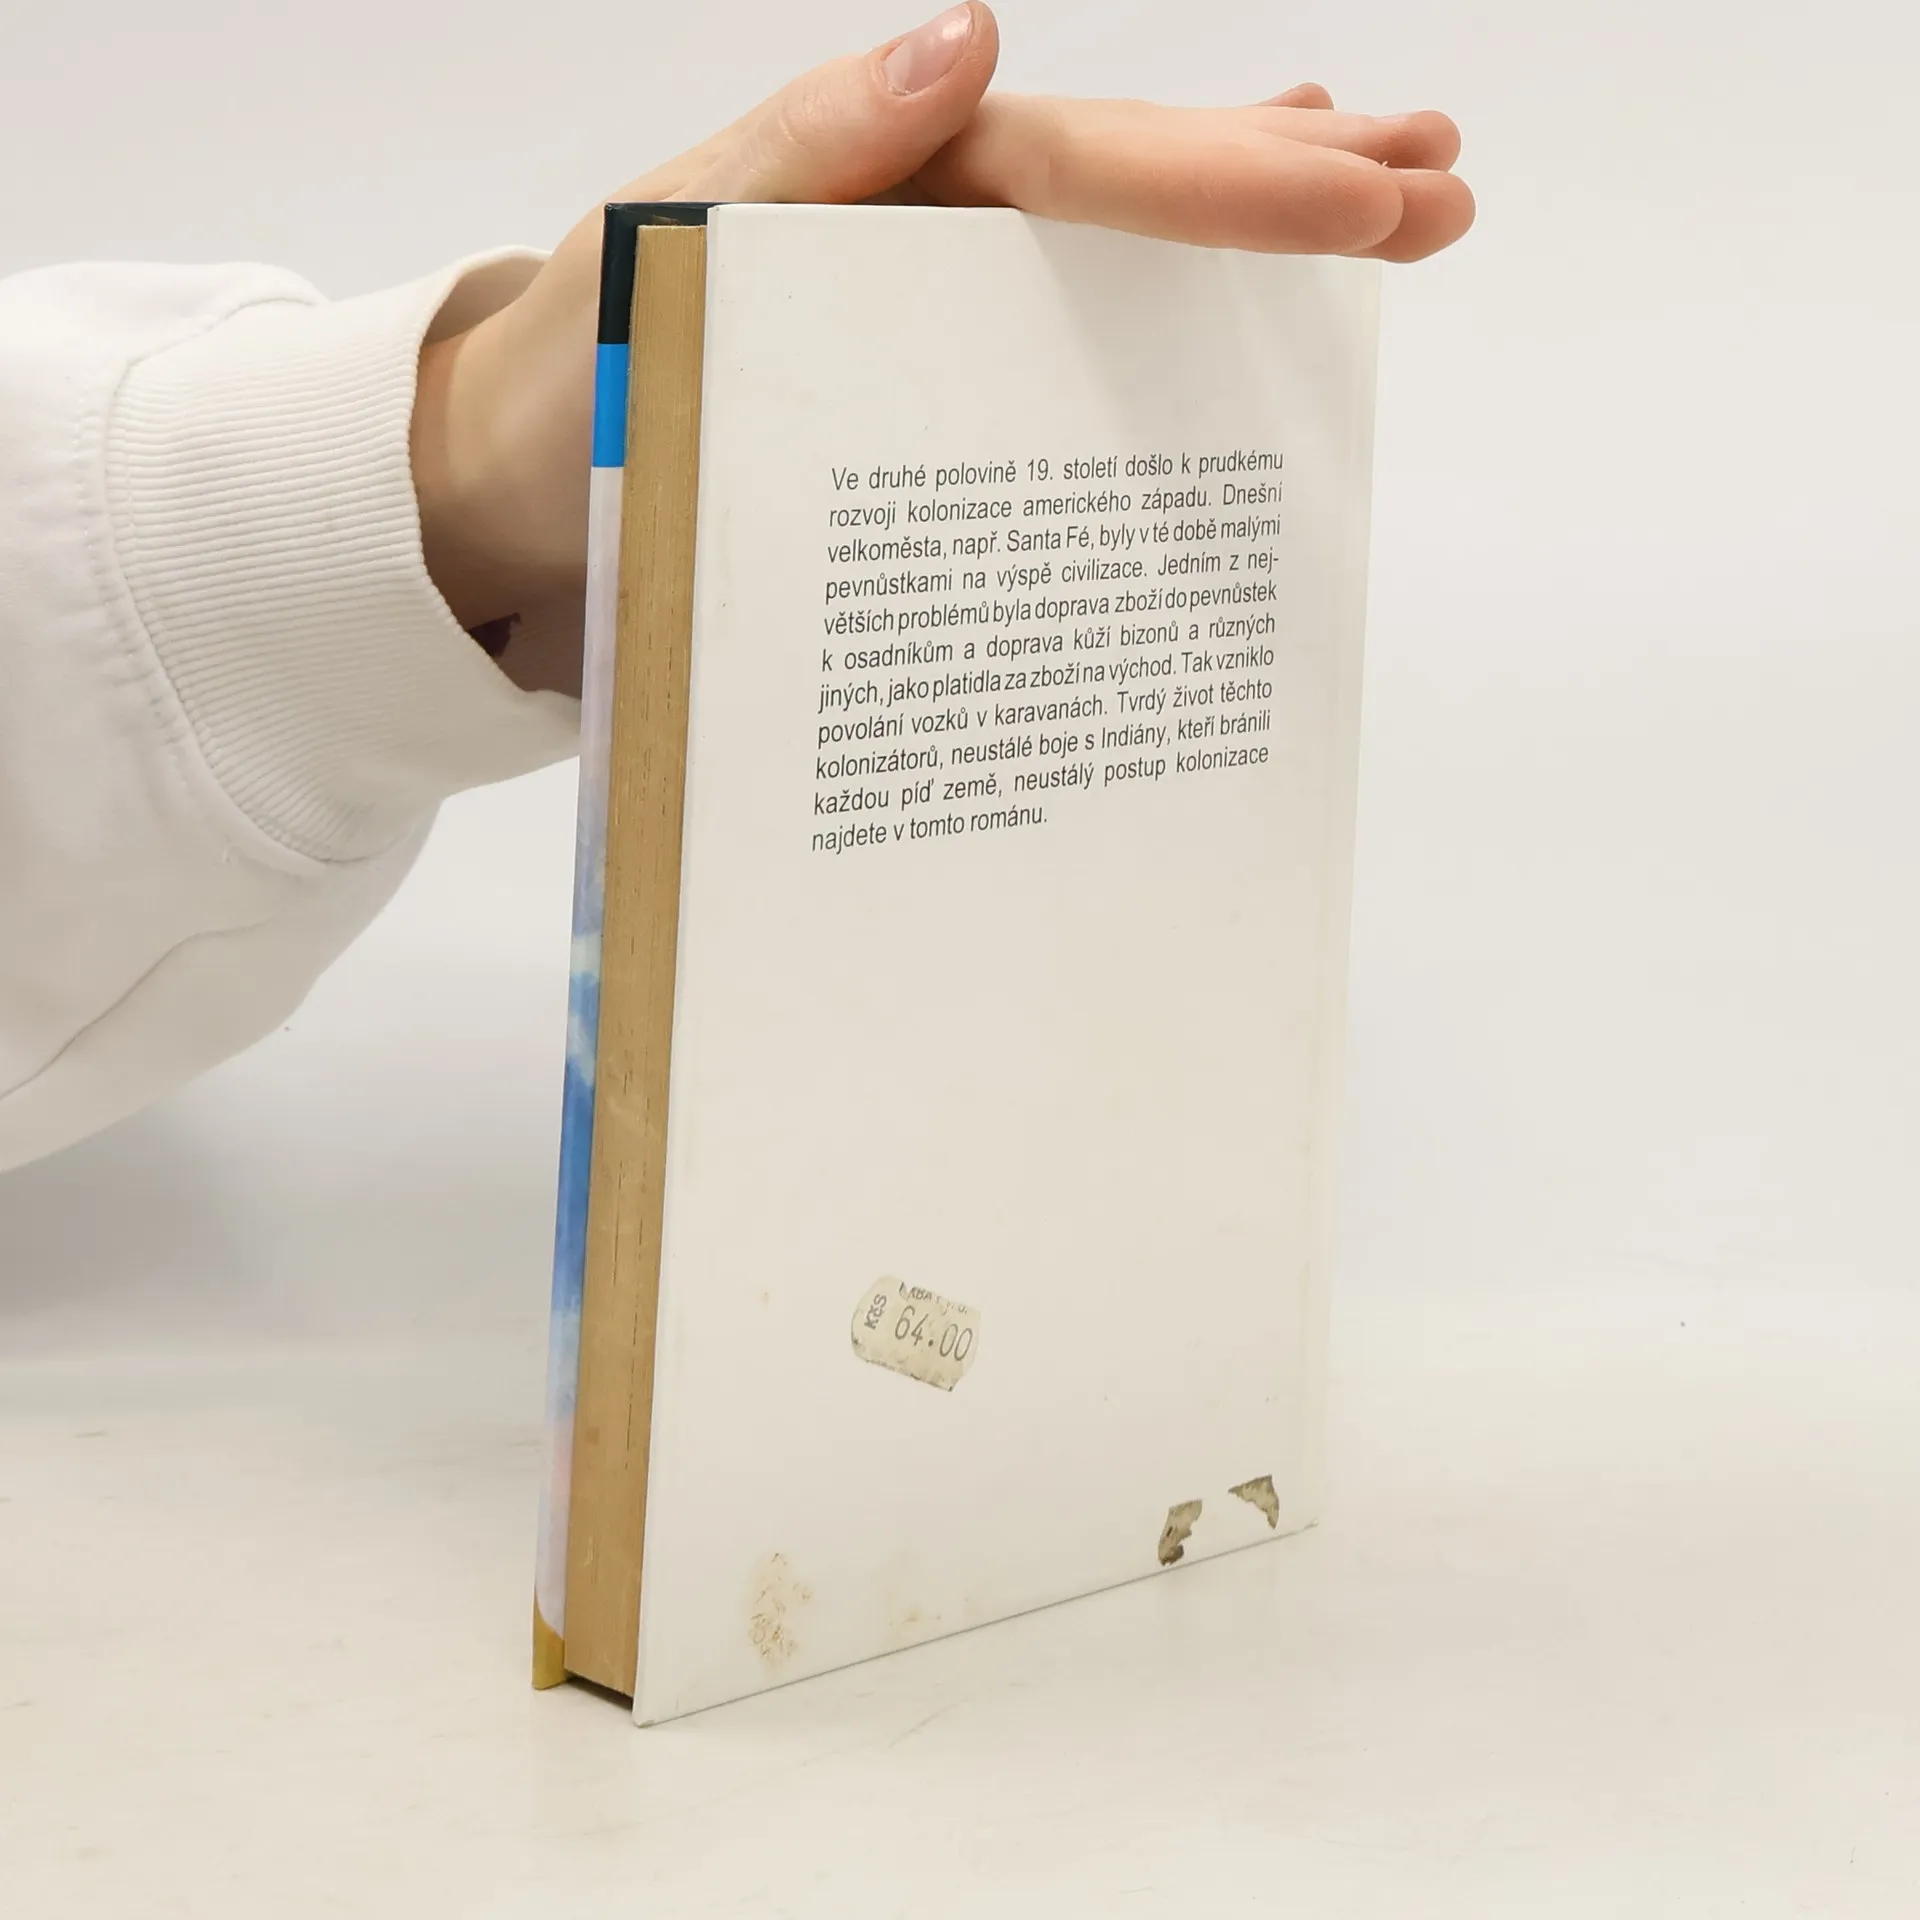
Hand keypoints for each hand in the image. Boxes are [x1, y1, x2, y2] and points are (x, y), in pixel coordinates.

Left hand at [411, 3, 1471, 692]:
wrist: (509, 495)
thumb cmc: (570, 385)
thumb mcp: (657, 250)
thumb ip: (808, 151)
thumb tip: (975, 40)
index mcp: (876, 185)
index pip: (1076, 170)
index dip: (1222, 184)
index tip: (1363, 201)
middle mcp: (920, 229)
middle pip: (1130, 188)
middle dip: (1288, 188)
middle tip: (1442, 190)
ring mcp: (930, 304)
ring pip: (1118, 247)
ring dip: (1256, 220)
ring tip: (1401, 194)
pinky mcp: (925, 382)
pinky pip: (1061, 332)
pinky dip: (1158, 304)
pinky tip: (1236, 292)